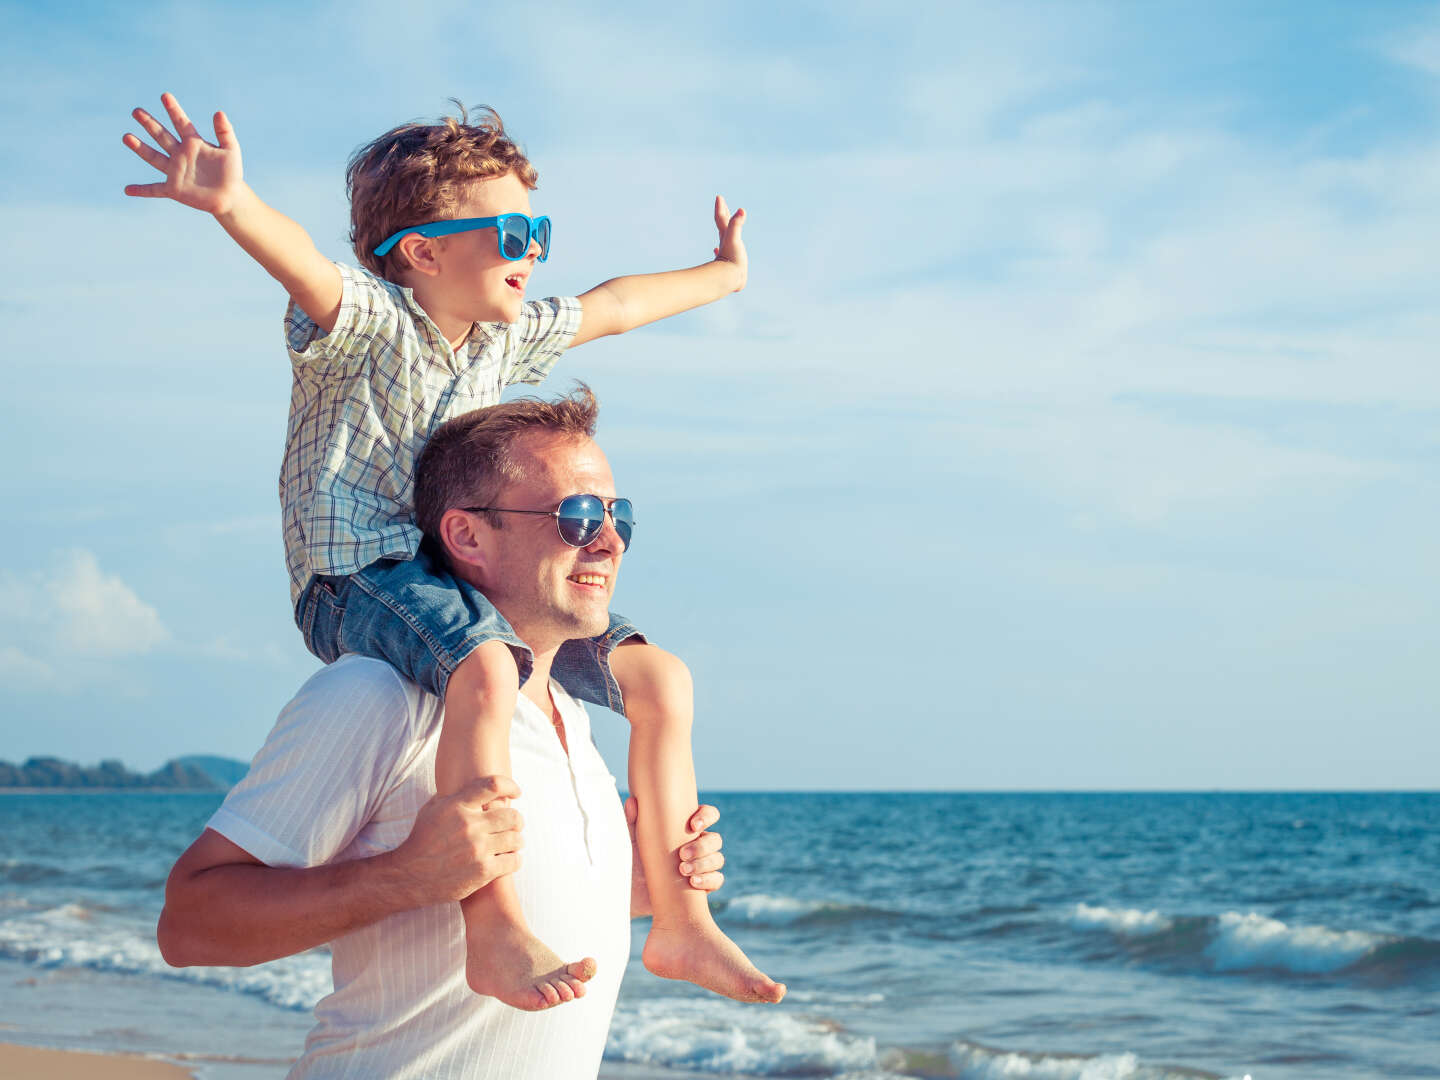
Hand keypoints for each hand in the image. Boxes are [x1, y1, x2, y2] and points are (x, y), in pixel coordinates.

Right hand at [123, 93, 246, 215]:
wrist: (230, 196)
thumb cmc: (231, 172)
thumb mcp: (231, 150)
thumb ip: (225, 132)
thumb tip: (219, 112)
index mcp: (193, 143)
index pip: (181, 123)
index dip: (174, 110)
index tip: (165, 96)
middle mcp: (180, 155)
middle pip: (162, 136)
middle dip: (150, 124)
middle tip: (137, 111)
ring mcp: (175, 171)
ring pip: (154, 157)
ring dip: (140, 148)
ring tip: (127, 137)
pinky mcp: (174, 189)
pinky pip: (154, 189)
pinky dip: (142, 190)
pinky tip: (128, 190)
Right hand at [386, 776, 523, 905]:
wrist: (408, 876)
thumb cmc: (421, 840)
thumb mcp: (430, 810)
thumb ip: (453, 796)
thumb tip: (472, 783)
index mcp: (457, 806)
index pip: (493, 786)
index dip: (510, 786)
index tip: (517, 792)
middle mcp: (469, 826)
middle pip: (512, 816)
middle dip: (517, 820)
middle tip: (515, 824)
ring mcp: (477, 849)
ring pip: (516, 839)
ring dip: (516, 840)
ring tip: (511, 843)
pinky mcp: (483, 871)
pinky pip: (514, 861)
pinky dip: (514, 859)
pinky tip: (508, 859)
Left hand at [626, 799, 725, 917]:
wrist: (630, 894)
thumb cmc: (631, 862)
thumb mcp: (630, 842)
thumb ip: (632, 822)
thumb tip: (632, 802)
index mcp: (685, 829)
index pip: (708, 815)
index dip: (706, 816)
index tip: (693, 825)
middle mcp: (697, 845)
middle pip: (715, 839)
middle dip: (702, 846)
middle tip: (682, 854)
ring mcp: (701, 866)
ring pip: (718, 859)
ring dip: (703, 863)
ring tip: (683, 870)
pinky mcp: (702, 885)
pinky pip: (716, 880)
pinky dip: (709, 880)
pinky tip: (693, 882)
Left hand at [712, 195, 746, 291]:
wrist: (729, 280)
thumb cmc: (732, 259)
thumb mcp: (735, 238)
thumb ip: (736, 224)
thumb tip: (741, 210)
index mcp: (726, 237)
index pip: (722, 219)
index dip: (721, 207)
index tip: (719, 197)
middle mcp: (725, 243)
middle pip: (723, 226)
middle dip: (723, 214)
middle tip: (721, 204)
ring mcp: (726, 253)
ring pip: (724, 239)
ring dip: (724, 231)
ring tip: (724, 226)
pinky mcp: (729, 264)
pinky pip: (725, 255)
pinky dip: (721, 250)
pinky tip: (717, 250)